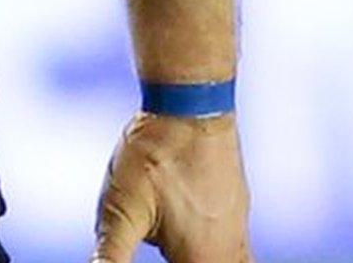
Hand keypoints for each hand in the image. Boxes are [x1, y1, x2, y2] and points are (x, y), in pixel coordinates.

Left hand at [91, 113, 250, 262]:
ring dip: (214, 262)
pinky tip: (203, 244)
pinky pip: (240, 248)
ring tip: (188, 252)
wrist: (192, 105)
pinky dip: (223, 255)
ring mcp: (239, 226)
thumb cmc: (154, 156)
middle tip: (174, 254)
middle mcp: (229, 249)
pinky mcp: (237, 206)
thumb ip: (112, 255)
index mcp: (201, 259)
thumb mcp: (120, 211)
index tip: (162, 256)